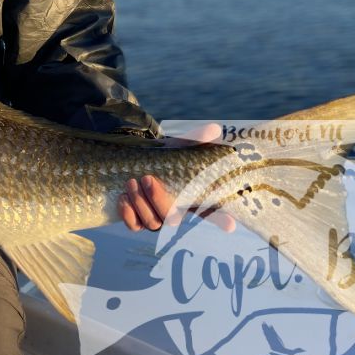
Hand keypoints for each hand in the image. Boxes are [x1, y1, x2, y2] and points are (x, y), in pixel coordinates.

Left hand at [117, 123, 235, 232]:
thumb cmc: (163, 156)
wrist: (134, 160)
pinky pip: (134, 226)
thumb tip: (215, 128)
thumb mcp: (178, 146)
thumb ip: (196, 139)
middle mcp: (175, 212)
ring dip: (140, 203)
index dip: (221, 220)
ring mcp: (156, 218)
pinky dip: (128, 214)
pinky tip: (123, 198)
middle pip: (172, 219)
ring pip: (152, 222)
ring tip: (131, 182)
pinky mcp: (136, 221)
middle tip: (147, 178)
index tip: (230, 224)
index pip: (211, 213)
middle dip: (158, 199)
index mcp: (190, 197)